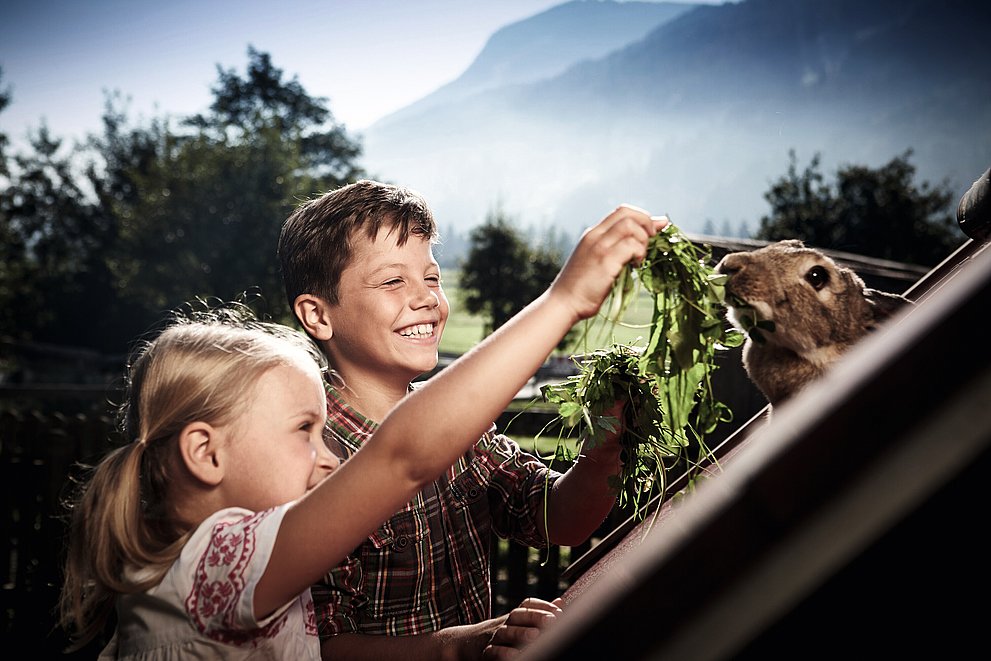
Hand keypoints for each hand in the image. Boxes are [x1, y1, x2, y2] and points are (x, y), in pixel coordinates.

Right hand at [482, 597, 563, 658]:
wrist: (469, 643)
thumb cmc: (503, 633)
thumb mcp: (518, 622)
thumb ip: (538, 613)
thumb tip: (560, 601)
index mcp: (514, 616)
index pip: (527, 605)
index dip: (542, 606)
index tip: (559, 611)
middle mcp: (504, 623)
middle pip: (517, 615)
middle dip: (534, 617)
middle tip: (551, 621)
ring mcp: (494, 637)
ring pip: (505, 632)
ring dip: (520, 633)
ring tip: (535, 636)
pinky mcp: (486, 652)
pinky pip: (493, 651)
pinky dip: (503, 653)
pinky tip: (515, 655)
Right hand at [551, 205, 668, 322]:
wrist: (564, 303)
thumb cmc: (583, 287)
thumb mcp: (597, 262)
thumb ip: (616, 249)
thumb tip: (639, 245)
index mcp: (593, 234)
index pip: (622, 211)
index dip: (642, 218)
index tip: (652, 233)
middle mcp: (595, 236)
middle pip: (628, 213)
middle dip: (646, 224)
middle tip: (649, 244)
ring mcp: (599, 247)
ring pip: (631, 226)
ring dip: (643, 240)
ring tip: (639, 259)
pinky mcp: (605, 261)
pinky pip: (631, 245)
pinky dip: (639, 254)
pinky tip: (635, 267)